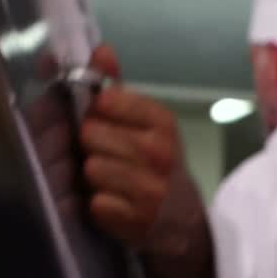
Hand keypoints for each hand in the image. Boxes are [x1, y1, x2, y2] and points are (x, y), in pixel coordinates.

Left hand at [80, 45, 214, 277]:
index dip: (98, 114)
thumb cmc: (159, 169)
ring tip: (114, 184)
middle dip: (93, 148)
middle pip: (89, 134)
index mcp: (163, 122)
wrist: (187, 229)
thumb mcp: (148, 125)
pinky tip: (117, 206)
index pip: (104, 101)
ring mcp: (149, 189)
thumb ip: (119, 87)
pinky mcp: (136, 221)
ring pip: (90, 168)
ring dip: (95, 179)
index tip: (108, 126)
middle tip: (111, 160)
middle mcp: (159, 153)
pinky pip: (94, 202)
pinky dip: (99, 207)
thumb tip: (101, 49)